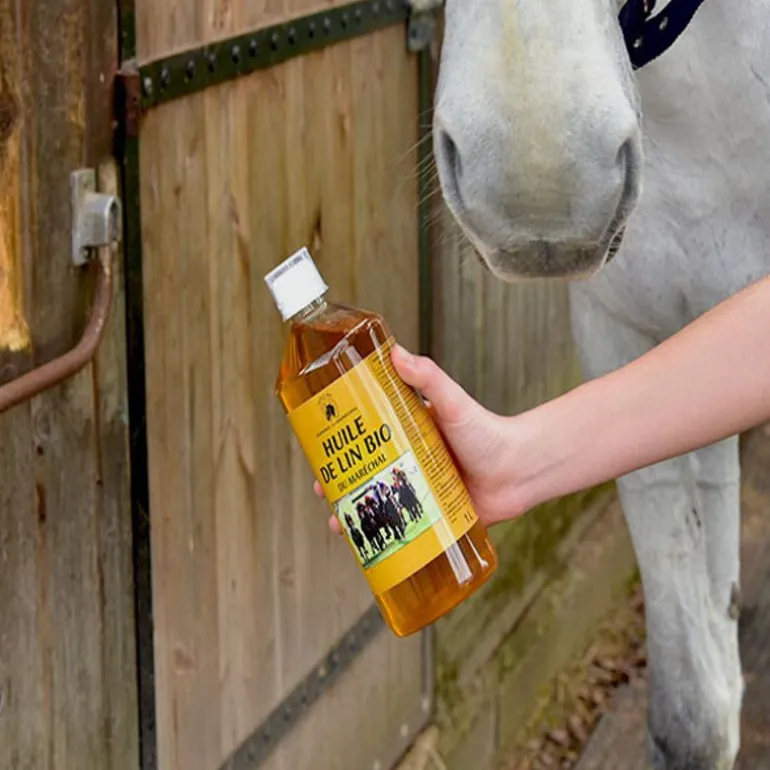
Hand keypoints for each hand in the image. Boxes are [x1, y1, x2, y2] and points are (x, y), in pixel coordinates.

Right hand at [315, 344, 528, 532]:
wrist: (521, 470)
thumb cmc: (488, 432)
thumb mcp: (453, 403)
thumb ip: (428, 378)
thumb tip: (396, 352)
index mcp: (408, 434)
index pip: (366, 438)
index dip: (341, 446)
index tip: (321, 452)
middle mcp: (411, 462)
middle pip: (366, 474)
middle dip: (341, 485)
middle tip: (323, 493)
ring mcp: (421, 491)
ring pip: (381, 504)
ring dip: (358, 515)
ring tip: (340, 526)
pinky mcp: (434, 517)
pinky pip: (405, 529)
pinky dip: (385, 539)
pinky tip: (369, 549)